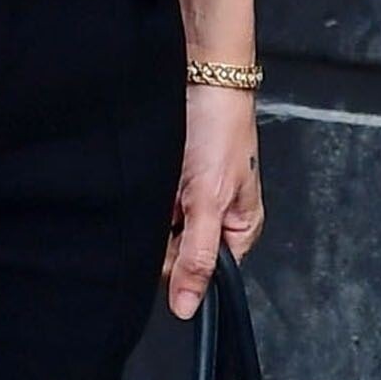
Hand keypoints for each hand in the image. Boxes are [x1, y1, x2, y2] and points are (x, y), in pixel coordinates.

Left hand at [164, 80, 264, 317]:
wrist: (202, 72)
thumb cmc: (221, 128)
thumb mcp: (210, 199)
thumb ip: (198, 255)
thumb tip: (187, 307)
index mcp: (237, 230)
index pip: (199, 272)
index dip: (178, 262)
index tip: (168, 235)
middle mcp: (213, 217)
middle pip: (174, 250)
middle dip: (161, 229)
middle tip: (166, 198)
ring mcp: (188, 196)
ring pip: (156, 225)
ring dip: (150, 207)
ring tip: (162, 176)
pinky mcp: (167, 176)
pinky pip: (147, 198)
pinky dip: (143, 189)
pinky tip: (149, 171)